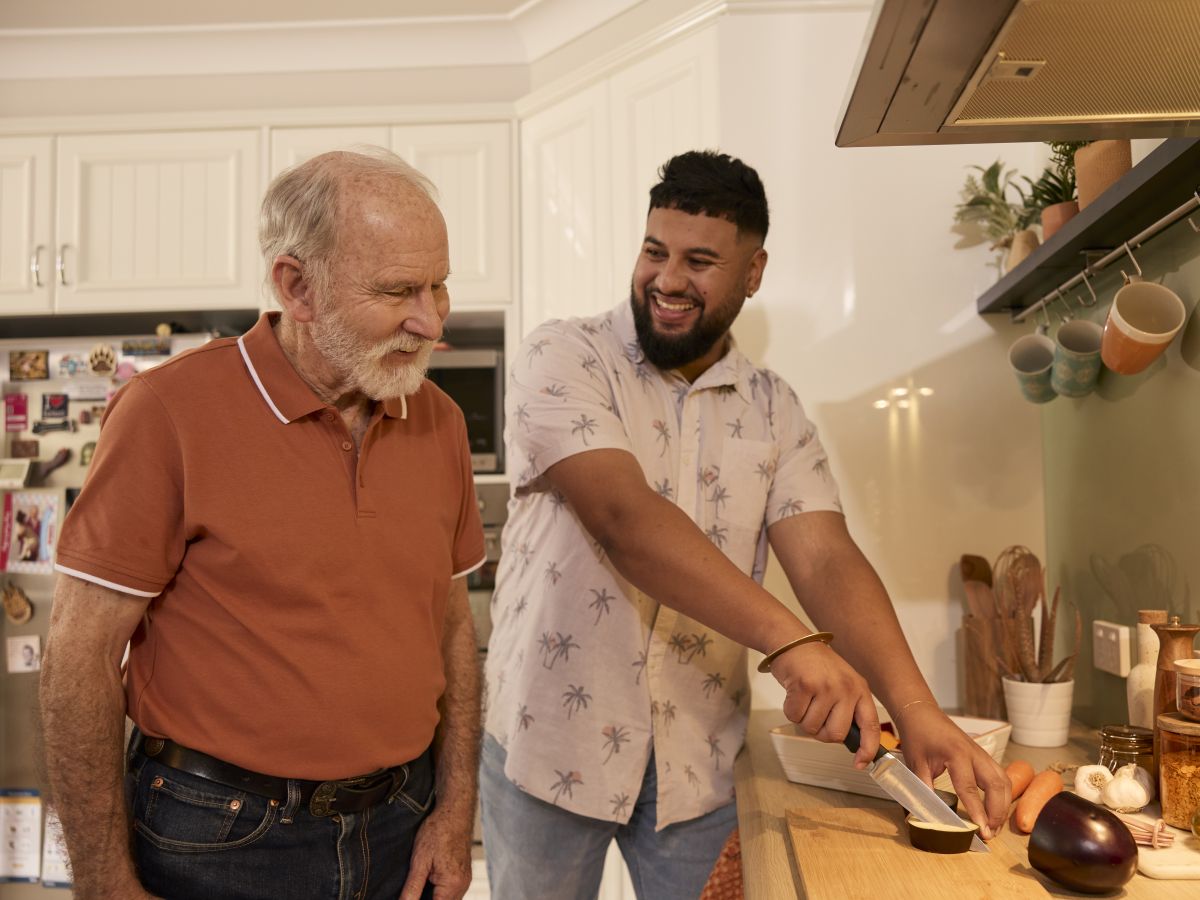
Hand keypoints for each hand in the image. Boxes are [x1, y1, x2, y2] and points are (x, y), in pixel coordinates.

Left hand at [398, 807, 472, 899]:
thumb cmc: (439, 830)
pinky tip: (427, 881)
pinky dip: (438, 891)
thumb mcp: (419, 861)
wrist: (454, 811)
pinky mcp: (463, 875)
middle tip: (410, 891)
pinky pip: (450, 892)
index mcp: (452, 885)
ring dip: (432, 896)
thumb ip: (411, 888)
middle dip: (424, 899)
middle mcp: (462, 886)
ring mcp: (464, 880)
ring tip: (418, 884)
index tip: (408, 897)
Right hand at [770, 641, 878, 767]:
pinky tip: (793, 693)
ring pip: (812, 727)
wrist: (792, 641)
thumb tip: (849, 742)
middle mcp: (846, 688)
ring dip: (803, 719)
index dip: (867, 749)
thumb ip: (847, 709)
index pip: (870, 726)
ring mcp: (826, 686)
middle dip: (821, 732)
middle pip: (835, 734)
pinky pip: (794, 716)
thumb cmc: (816, 666)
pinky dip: (790, 709)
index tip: (860, 763)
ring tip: (803, 698)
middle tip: (814, 715)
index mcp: (860, 690)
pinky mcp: (805, 685)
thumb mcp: (841, 683)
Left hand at [889, 704, 1010, 839]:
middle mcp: (974, 753)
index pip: (969, 788)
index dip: (977, 811)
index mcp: (956, 754)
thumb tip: (925, 816)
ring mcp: (982, 753)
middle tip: (990, 834)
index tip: (981, 831)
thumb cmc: (917, 735)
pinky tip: (996, 810)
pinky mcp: (984, 756)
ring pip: (1004, 781)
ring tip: (994, 826)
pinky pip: (1001, 776)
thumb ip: (923, 790)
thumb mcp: (916, 764)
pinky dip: (1003, 795)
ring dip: (1003, 805)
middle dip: (997, 812)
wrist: (921, 712)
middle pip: (997, 785)